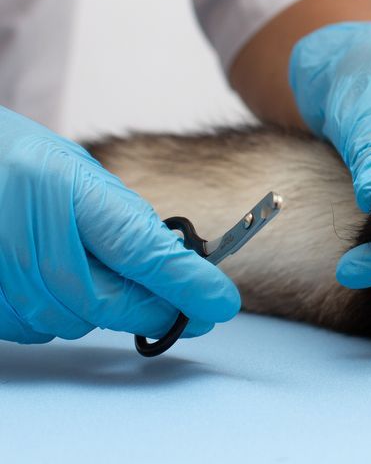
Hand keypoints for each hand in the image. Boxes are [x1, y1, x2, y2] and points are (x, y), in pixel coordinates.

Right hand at [0, 108, 240, 343]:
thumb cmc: (29, 163)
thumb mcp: (85, 177)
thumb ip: (127, 223)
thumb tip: (179, 271)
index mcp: (66, 188)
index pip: (141, 251)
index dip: (187, 284)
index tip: (221, 303)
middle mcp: (27, 230)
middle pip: (107, 302)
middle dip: (154, 311)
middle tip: (185, 311)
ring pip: (73, 321)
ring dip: (102, 312)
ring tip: (101, 276)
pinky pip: (34, 328)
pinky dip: (59, 316)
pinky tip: (60, 286)